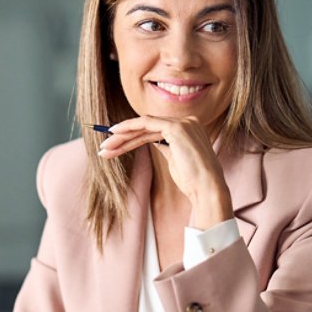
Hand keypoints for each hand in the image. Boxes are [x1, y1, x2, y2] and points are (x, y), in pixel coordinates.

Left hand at [98, 115, 232, 227]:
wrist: (207, 188)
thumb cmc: (193, 180)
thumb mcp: (176, 159)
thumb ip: (166, 146)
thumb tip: (152, 141)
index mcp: (189, 128)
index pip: (154, 130)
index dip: (133, 137)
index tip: (115, 146)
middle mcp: (187, 122)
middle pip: (147, 127)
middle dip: (123, 137)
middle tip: (104, 147)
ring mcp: (183, 123)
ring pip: (144, 126)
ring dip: (122, 137)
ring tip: (105, 148)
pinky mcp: (177, 128)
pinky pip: (146, 123)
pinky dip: (129, 128)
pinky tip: (115, 134)